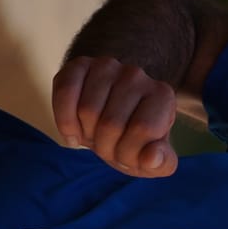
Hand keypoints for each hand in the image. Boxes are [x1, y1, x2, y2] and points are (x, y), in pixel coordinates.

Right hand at [52, 55, 179, 176]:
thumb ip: (162, 163)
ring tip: (94, 134)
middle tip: (108, 147)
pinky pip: (65, 93)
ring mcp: (107, 66)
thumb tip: (151, 157)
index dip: (129, 153)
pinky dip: (64, 121)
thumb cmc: (134, 141)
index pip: (143, 129)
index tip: (128, 156)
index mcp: (162, 96)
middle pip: (111, 124)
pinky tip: (73, 131)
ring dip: (86, 134)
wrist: (109, 119)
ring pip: (87, 111)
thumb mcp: (153, 160)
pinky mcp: (79, 65)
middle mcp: (137, 75)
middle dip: (105, 148)